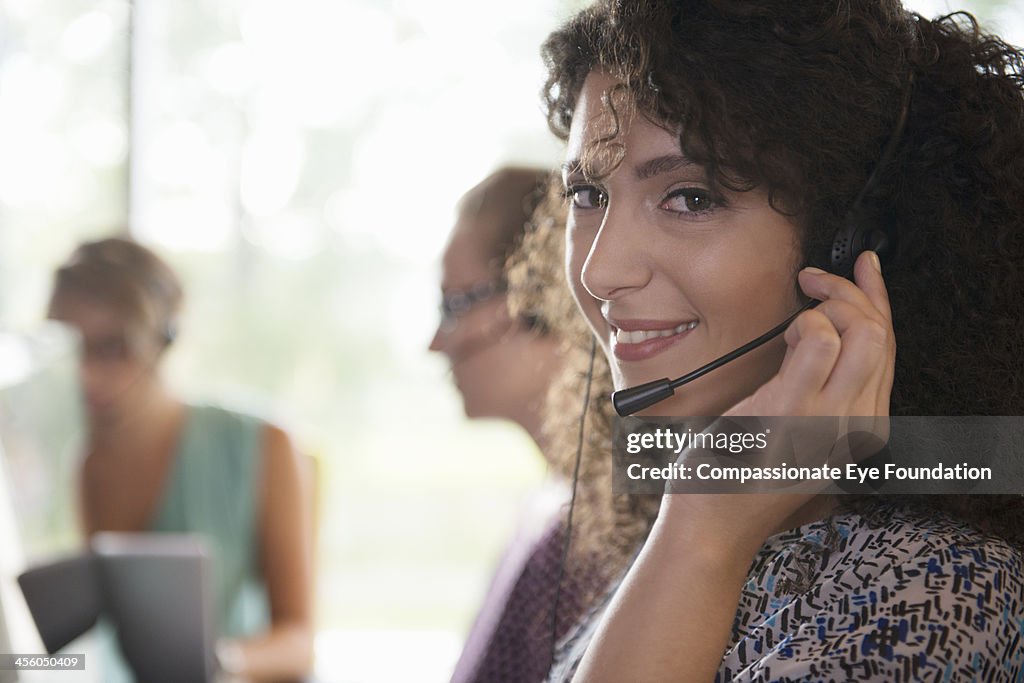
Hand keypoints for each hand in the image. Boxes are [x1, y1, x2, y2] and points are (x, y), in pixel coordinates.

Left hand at [662, 250, 895, 549]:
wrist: (712, 524)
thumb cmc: (742, 475)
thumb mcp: (796, 432)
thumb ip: (816, 388)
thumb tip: (817, 331)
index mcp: (863, 427)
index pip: (888, 350)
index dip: (879, 300)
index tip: (865, 268)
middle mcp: (858, 424)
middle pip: (882, 335)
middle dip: (852, 292)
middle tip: (816, 279)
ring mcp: (829, 418)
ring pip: (863, 333)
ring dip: (830, 303)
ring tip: (798, 309)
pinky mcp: (792, 410)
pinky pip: (818, 341)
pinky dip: (803, 322)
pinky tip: (782, 335)